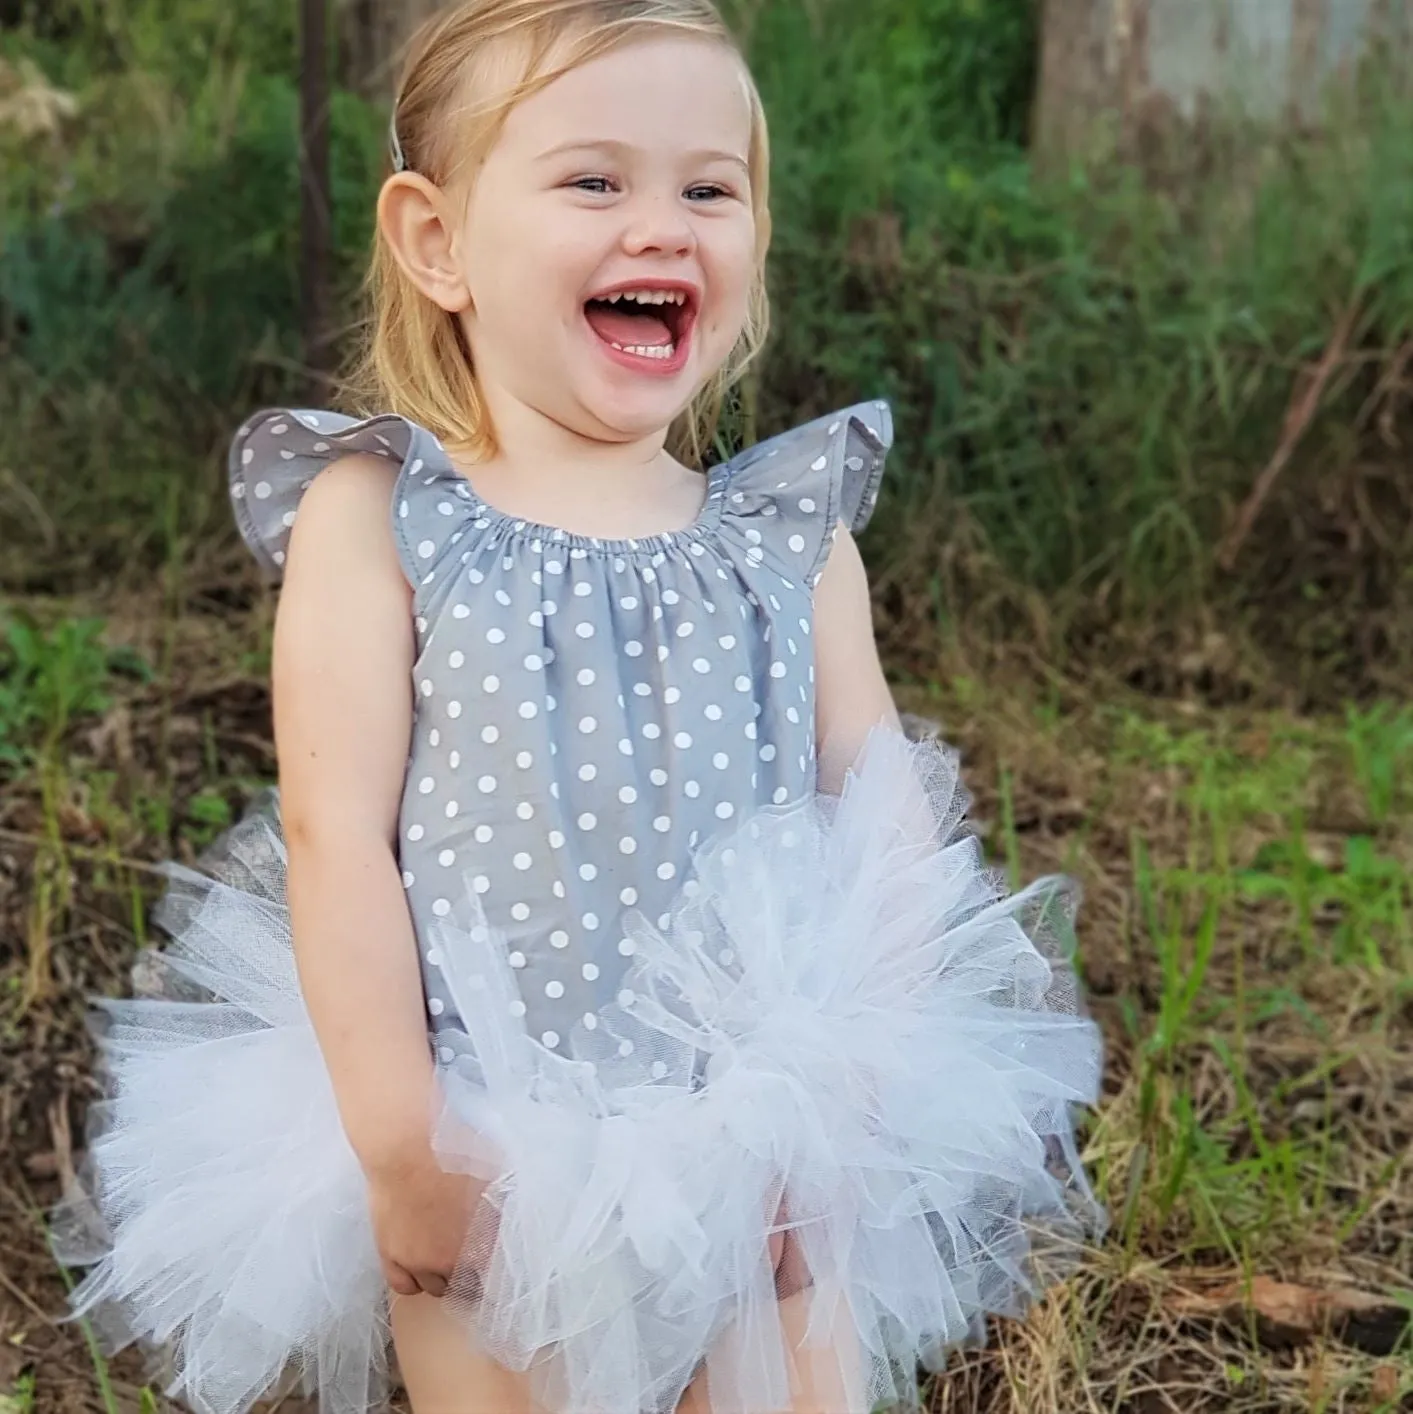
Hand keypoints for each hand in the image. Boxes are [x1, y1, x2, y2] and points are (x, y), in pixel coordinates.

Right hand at [364, 1141, 492, 1298]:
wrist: (405, 1147)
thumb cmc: (452, 1149)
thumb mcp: (494, 1171)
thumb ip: (504, 1199)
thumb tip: (512, 1208)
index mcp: (484, 1239)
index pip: (495, 1271)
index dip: (493, 1264)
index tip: (490, 1258)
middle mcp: (453, 1259)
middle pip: (467, 1285)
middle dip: (469, 1273)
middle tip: (467, 1258)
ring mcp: (420, 1262)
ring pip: (436, 1288)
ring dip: (443, 1277)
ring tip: (443, 1260)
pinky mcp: (391, 1256)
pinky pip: (404, 1285)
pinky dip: (413, 1279)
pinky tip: (418, 1265)